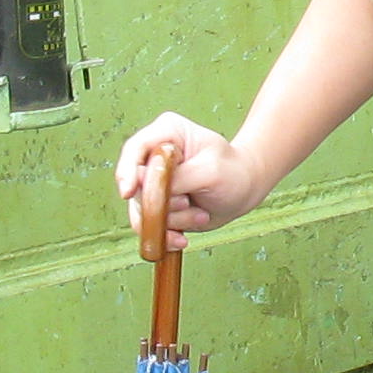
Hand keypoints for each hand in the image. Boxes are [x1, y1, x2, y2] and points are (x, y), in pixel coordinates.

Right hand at [114, 113, 265, 236]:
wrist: (244, 190)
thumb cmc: (233, 172)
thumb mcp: (210, 171)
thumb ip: (177, 177)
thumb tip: (141, 185)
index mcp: (166, 132)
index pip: (135, 149)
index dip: (127, 171)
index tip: (128, 193)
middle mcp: (153, 156)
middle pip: (136, 185)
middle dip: (163, 203)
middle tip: (188, 203)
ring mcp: (152, 182)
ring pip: (142, 209)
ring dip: (173, 220)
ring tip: (201, 215)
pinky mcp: (156, 204)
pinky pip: (148, 226)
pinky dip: (166, 235)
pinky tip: (182, 239)